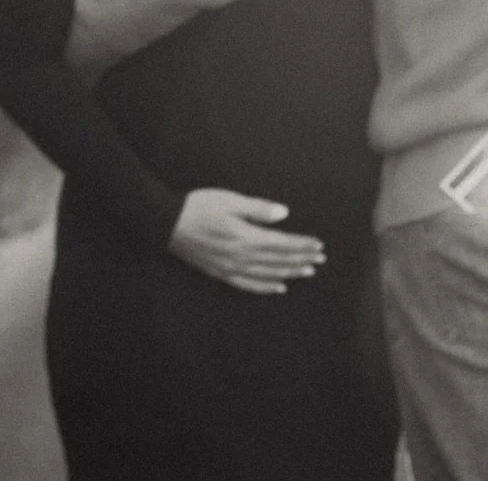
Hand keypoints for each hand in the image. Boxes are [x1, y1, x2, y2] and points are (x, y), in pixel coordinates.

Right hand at [168, 189, 325, 294]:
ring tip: (306, 272)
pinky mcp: (221, 273)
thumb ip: (258, 209)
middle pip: (278, 261)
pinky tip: (278, 287)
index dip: (302, 245)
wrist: (168, 223)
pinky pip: (248, 285)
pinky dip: (266, 287)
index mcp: (246, 237)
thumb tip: (284, 214)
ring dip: (289, 273)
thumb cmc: (199, 206)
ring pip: (267, 274)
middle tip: (320, 259)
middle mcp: (241, 257)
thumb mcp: (230, 201)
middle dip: (301, 260)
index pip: (282, 244)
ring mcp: (231, 268)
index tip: (318, 245)